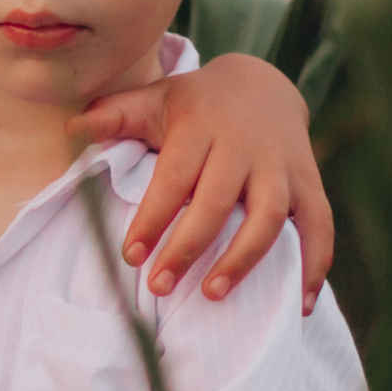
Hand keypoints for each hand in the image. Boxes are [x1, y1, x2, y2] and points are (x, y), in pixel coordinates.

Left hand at [73, 50, 331, 310]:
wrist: (263, 85)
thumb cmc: (194, 104)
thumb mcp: (153, 99)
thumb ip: (114, 115)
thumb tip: (70, 126)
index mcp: (202, 126)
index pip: (174, 177)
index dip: (153, 218)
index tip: (130, 256)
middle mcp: (245, 146)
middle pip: (218, 201)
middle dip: (188, 247)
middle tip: (159, 286)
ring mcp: (283, 166)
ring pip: (270, 216)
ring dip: (243, 258)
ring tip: (212, 294)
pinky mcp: (310, 183)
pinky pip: (320, 227)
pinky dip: (315, 265)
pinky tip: (298, 305)